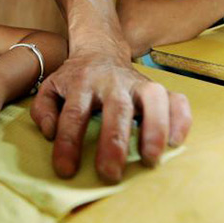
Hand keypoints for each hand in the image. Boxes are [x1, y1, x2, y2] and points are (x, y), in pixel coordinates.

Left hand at [30, 46, 191, 183]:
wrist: (100, 49)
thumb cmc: (75, 78)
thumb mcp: (50, 87)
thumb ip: (43, 110)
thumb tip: (50, 132)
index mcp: (81, 83)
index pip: (73, 113)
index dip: (68, 142)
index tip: (66, 170)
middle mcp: (111, 81)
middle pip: (116, 108)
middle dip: (114, 141)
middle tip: (110, 173)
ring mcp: (137, 83)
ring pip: (152, 98)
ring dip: (154, 128)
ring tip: (151, 159)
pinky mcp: (157, 88)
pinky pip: (176, 99)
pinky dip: (181, 119)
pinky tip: (176, 142)